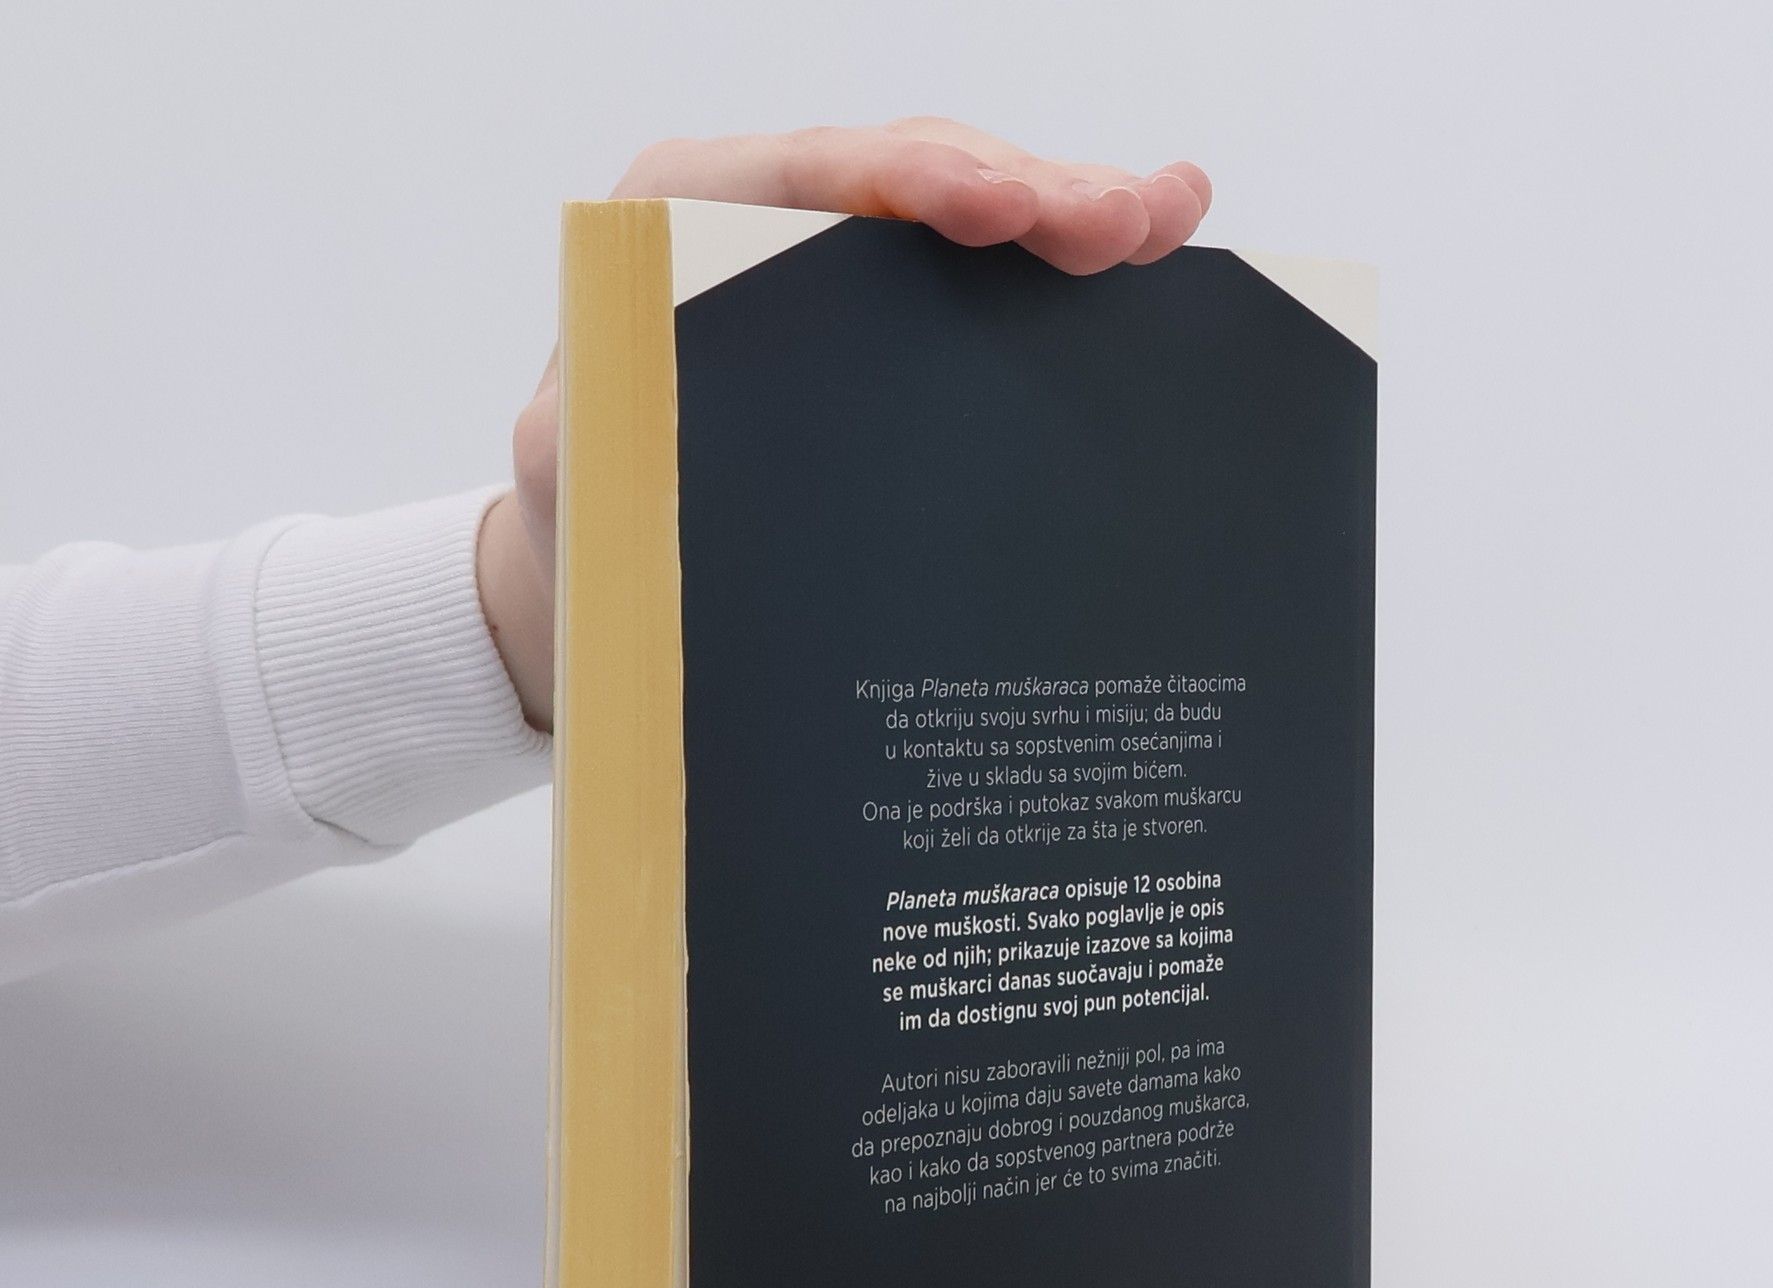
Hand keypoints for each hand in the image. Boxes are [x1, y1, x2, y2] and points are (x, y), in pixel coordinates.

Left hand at [478, 121, 1212, 730]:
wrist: (606, 593)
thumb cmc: (586, 537)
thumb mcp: (574, 493)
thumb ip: (593, 444)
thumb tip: (633, 419)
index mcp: (671, 243)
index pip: (801, 178)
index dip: (912, 179)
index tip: (1001, 210)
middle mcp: (756, 232)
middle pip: (907, 180)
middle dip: (1026, 191)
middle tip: (1128, 221)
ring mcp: (833, 279)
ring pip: (962, 216)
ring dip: (1071, 209)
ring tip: (1167, 218)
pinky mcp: (884, 332)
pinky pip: (978, 279)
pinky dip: (1060, 259)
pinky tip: (1150, 242)